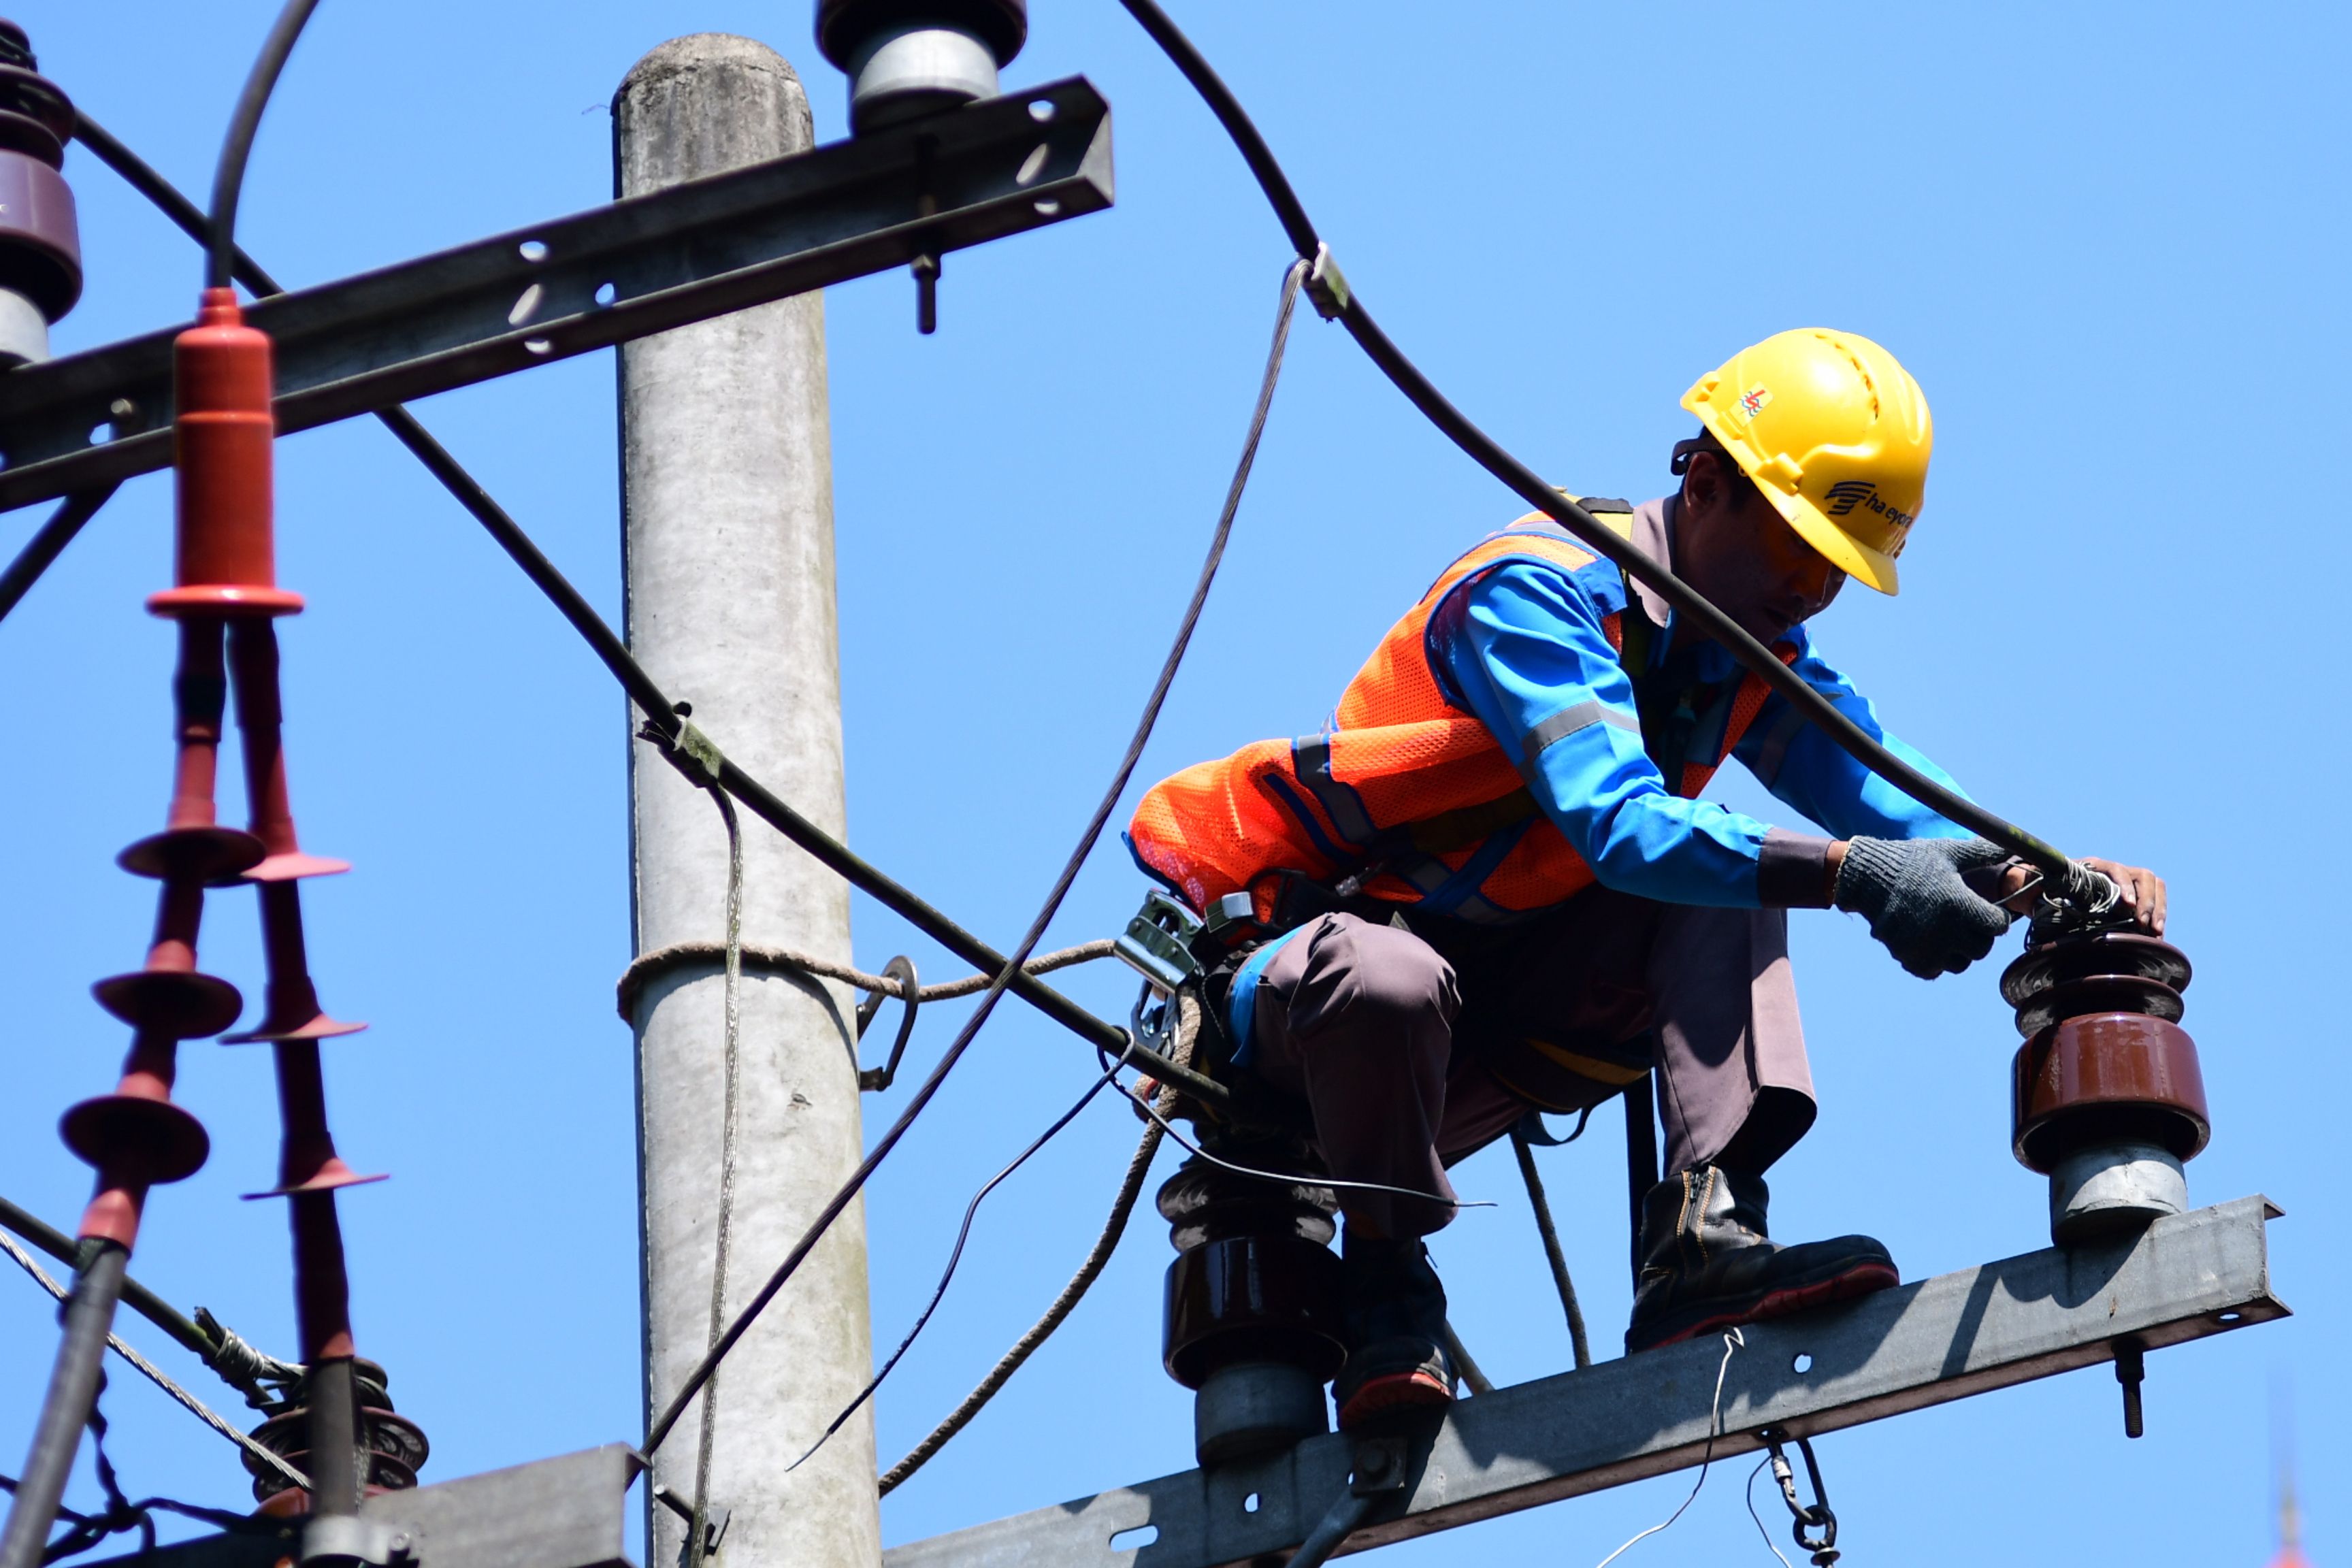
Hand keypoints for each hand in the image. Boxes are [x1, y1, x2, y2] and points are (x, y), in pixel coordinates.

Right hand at [1832, 836, 2015, 978]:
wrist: (1865, 876)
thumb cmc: (1911, 861)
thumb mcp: (1948, 852)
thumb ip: (1983, 852)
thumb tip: (2013, 843)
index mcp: (1961, 905)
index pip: (1998, 926)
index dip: (1996, 917)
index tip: (1987, 910)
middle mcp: (1946, 931)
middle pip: (1981, 949)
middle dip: (1979, 936)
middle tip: (1967, 922)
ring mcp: (1926, 947)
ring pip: (1960, 964)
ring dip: (1958, 951)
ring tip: (1948, 933)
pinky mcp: (1908, 957)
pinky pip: (1933, 971)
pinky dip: (1935, 961)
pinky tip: (1928, 942)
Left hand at [1993, 857, 2165, 933]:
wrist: (2056, 891)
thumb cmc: (2049, 888)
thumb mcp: (2043, 886)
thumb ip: (2038, 884)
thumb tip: (2027, 883)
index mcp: (2093, 867)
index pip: (2115, 870)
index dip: (2123, 885)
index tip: (2126, 905)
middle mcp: (2114, 871)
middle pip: (2143, 876)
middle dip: (2147, 901)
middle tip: (2144, 924)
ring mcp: (2128, 882)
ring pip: (2154, 885)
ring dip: (2158, 908)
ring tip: (2155, 932)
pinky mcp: (2137, 895)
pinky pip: (2157, 899)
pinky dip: (2160, 914)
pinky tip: (2157, 934)